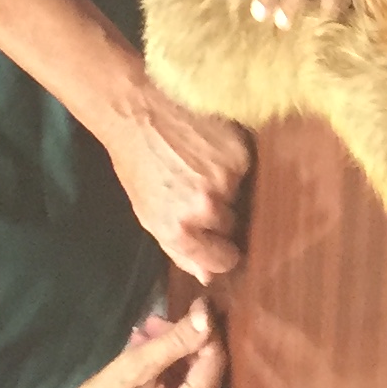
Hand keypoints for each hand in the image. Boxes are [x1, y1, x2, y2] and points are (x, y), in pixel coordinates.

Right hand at [51, 303, 226, 387]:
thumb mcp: (134, 367)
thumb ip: (175, 340)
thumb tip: (207, 313)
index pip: (214, 363)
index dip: (206, 330)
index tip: (194, 303)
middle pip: (206, 372)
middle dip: (183, 343)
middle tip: (153, 322)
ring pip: (197, 381)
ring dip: (175, 356)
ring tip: (145, 335)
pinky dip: (173, 375)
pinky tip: (149, 355)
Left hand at [101, 75, 253, 279]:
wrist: (138, 110)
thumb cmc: (138, 163)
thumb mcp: (149, 214)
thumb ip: (181, 251)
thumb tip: (209, 277)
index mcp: (180, 231)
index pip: (223, 260)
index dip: (221, 251)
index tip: (220, 241)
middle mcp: (206, 208)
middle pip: (233, 225)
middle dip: (222, 213)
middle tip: (202, 191)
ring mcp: (227, 178)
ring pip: (243, 194)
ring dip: (229, 184)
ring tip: (204, 165)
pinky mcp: (242, 150)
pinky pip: (248, 167)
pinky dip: (235, 160)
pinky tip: (213, 147)